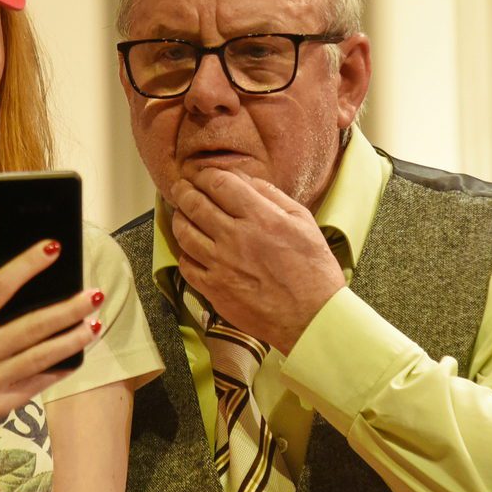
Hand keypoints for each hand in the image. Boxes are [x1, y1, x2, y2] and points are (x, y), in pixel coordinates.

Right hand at [0, 241, 102, 432]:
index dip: (27, 265)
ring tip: (96, 324)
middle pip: (32, 326)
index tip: (53, 248)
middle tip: (94, 295)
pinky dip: (61, 369)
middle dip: (68, 309)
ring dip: (74, 340)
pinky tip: (78, 355)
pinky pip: (38, 383)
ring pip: (42, 357)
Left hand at [169, 168, 344, 351]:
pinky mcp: (213, 289)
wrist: (311, 317)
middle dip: (184, 190)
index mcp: (259, 217)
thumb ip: (272, 196)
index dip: (205, 174)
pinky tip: (191, 247)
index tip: (202, 174)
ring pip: (183, 232)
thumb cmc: (312, 270)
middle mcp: (235, 237)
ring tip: (181, 213)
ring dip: (179, 218)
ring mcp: (220, 264)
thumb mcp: (303, 222)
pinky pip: (186, 265)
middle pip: (194, 203)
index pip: (218, 183)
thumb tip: (246, 180)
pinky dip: (185, 252)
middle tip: (181, 187)